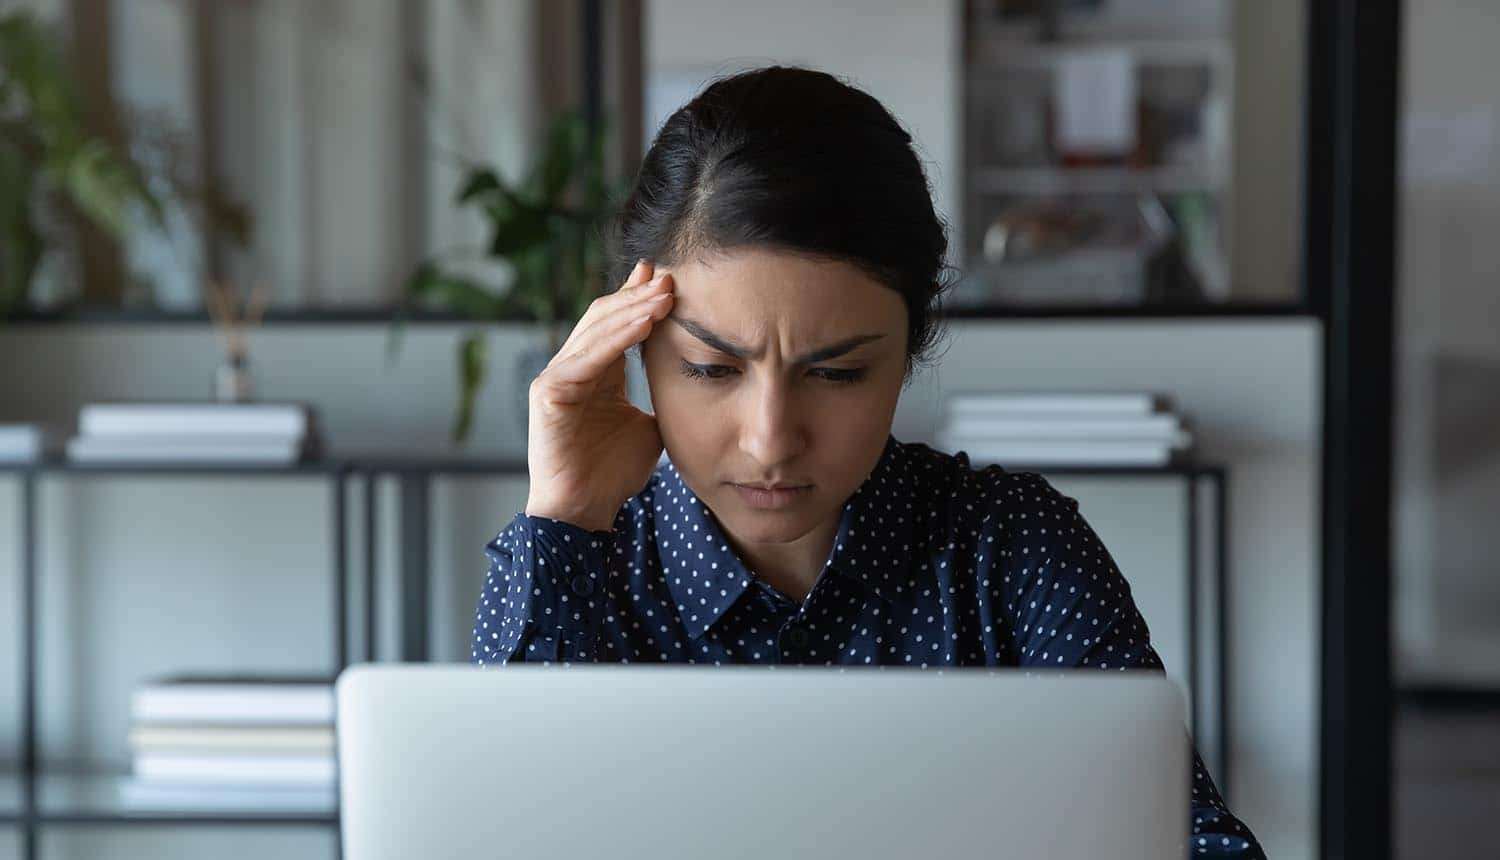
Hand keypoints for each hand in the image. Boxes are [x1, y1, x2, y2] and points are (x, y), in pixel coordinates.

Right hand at [523, 259, 674, 531]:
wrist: (585, 511)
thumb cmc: (613, 474)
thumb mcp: (648, 425)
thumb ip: (660, 397)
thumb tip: (693, 379)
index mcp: (593, 373)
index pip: (615, 323)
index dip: (638, 298)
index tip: (669, 278)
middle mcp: (571, 368)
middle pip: (604, 317)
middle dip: (638, 295)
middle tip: (671, 277)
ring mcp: (556, 378)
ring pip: (597, 331)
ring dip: (633, 309)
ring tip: (665, 293)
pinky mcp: (549, 393)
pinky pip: (588, 357)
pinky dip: (618, 338)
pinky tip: (645, 323)